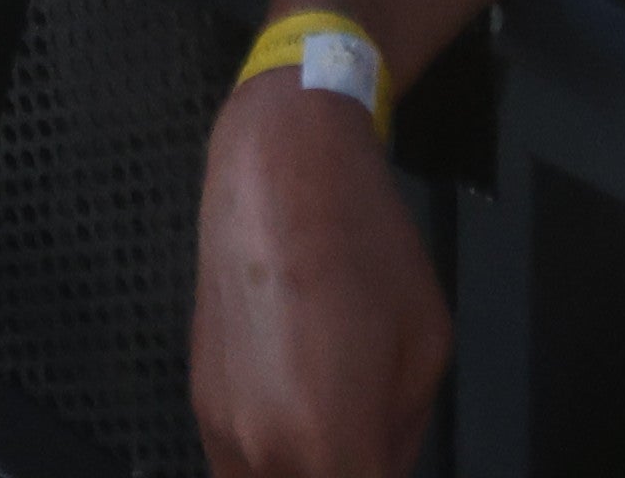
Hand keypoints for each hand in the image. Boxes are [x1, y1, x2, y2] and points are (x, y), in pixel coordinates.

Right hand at [194, 87, 452, 477]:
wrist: (279, 176)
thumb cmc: (366, 250)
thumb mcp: (425, 350)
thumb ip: (401, 435)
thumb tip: (380, 466)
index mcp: (330, 445)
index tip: (384, 461)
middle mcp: (262, 452)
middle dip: (343, 475)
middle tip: (369, 441)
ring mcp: (220, 429)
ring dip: (306, 469)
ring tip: (337, 427)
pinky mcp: (199, 401)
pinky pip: (238, 461)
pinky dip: (274, 455)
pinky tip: (303, 405)